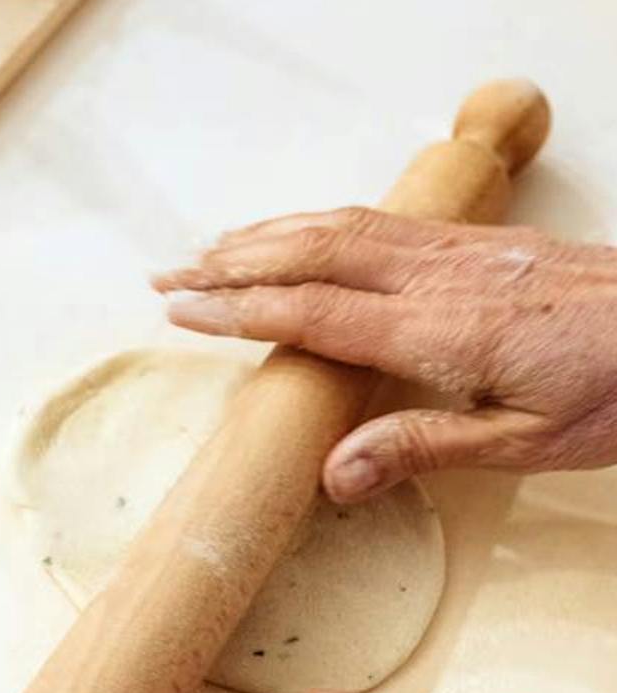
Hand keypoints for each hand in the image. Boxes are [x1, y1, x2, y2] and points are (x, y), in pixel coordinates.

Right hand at [154, 207, 616, 502]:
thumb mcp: (524, 442)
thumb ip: (422, 446)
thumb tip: (335, 474)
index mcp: (439, 331)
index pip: (312, 313)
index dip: (239, 310)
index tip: (182, 310)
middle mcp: (434, 277)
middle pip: (308, 254)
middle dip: (228, 264)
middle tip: (167, 277)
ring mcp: (451, 249)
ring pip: (334, 226)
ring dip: (261, 235)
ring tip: (206, 251)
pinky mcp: (469, 238)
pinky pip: (371, 218)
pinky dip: (312, 221)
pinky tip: (291, 231)